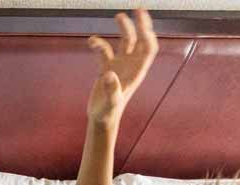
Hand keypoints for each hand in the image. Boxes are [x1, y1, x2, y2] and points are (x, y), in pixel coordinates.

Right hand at [86, 9, 157, 124]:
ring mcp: (119, 65)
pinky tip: (91, 42)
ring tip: (119, 16)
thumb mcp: (110, 104)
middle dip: (140, 25)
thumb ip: (111, 89)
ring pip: (125, 42)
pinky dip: (99, 45)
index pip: (148, 48)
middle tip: (136, 10)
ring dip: (124, 29)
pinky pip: (105, 51)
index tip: (142, 21)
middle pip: (139, 40)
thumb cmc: (108, 113)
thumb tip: (108, 74)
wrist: (101, 119)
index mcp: (136, 71)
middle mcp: (130, 65)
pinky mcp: (106, 68)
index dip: (148, 33)